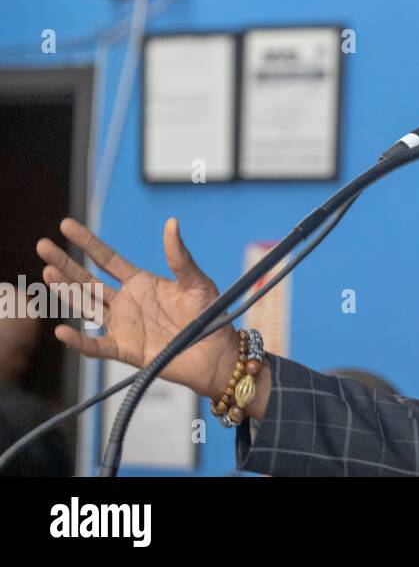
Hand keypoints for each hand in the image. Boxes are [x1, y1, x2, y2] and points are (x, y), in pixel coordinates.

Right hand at [36, 217, 239, 399]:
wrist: (218, 352)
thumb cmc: (210, 314)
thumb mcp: (196, 281)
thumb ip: (179, 256)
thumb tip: (171, 223)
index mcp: (141, 283)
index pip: (107, 259)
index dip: (87, 243)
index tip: (66, 226)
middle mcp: (126, 302)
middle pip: (88, 280)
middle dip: (66, 263)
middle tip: (43, 245)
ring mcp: (123, 325)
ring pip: (86, 306)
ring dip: (66, 292)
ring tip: (47, 272)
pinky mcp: (126, 349)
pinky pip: (96, 345)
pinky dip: (79, 341)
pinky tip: (62, 331)